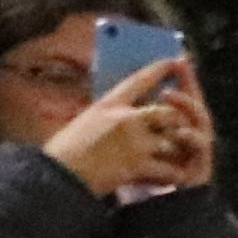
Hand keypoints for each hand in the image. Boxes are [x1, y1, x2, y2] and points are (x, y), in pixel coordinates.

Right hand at [42, 58, 207, 199]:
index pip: (138, 81)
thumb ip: (105, 116)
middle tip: (180, 129)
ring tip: (175, 158)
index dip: (158, 70)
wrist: (57, 177)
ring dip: (176, 150)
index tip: (173, 61)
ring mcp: (135, 141)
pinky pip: (170, 168)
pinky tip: (167, 177)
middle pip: (167, 111)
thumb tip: (121, 114)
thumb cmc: (63, 153)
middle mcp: (124, 119)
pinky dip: (171, 174)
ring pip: (173, 139)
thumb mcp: (84, 122)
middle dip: (176, 122)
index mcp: (107, 105)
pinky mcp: (139, 164)